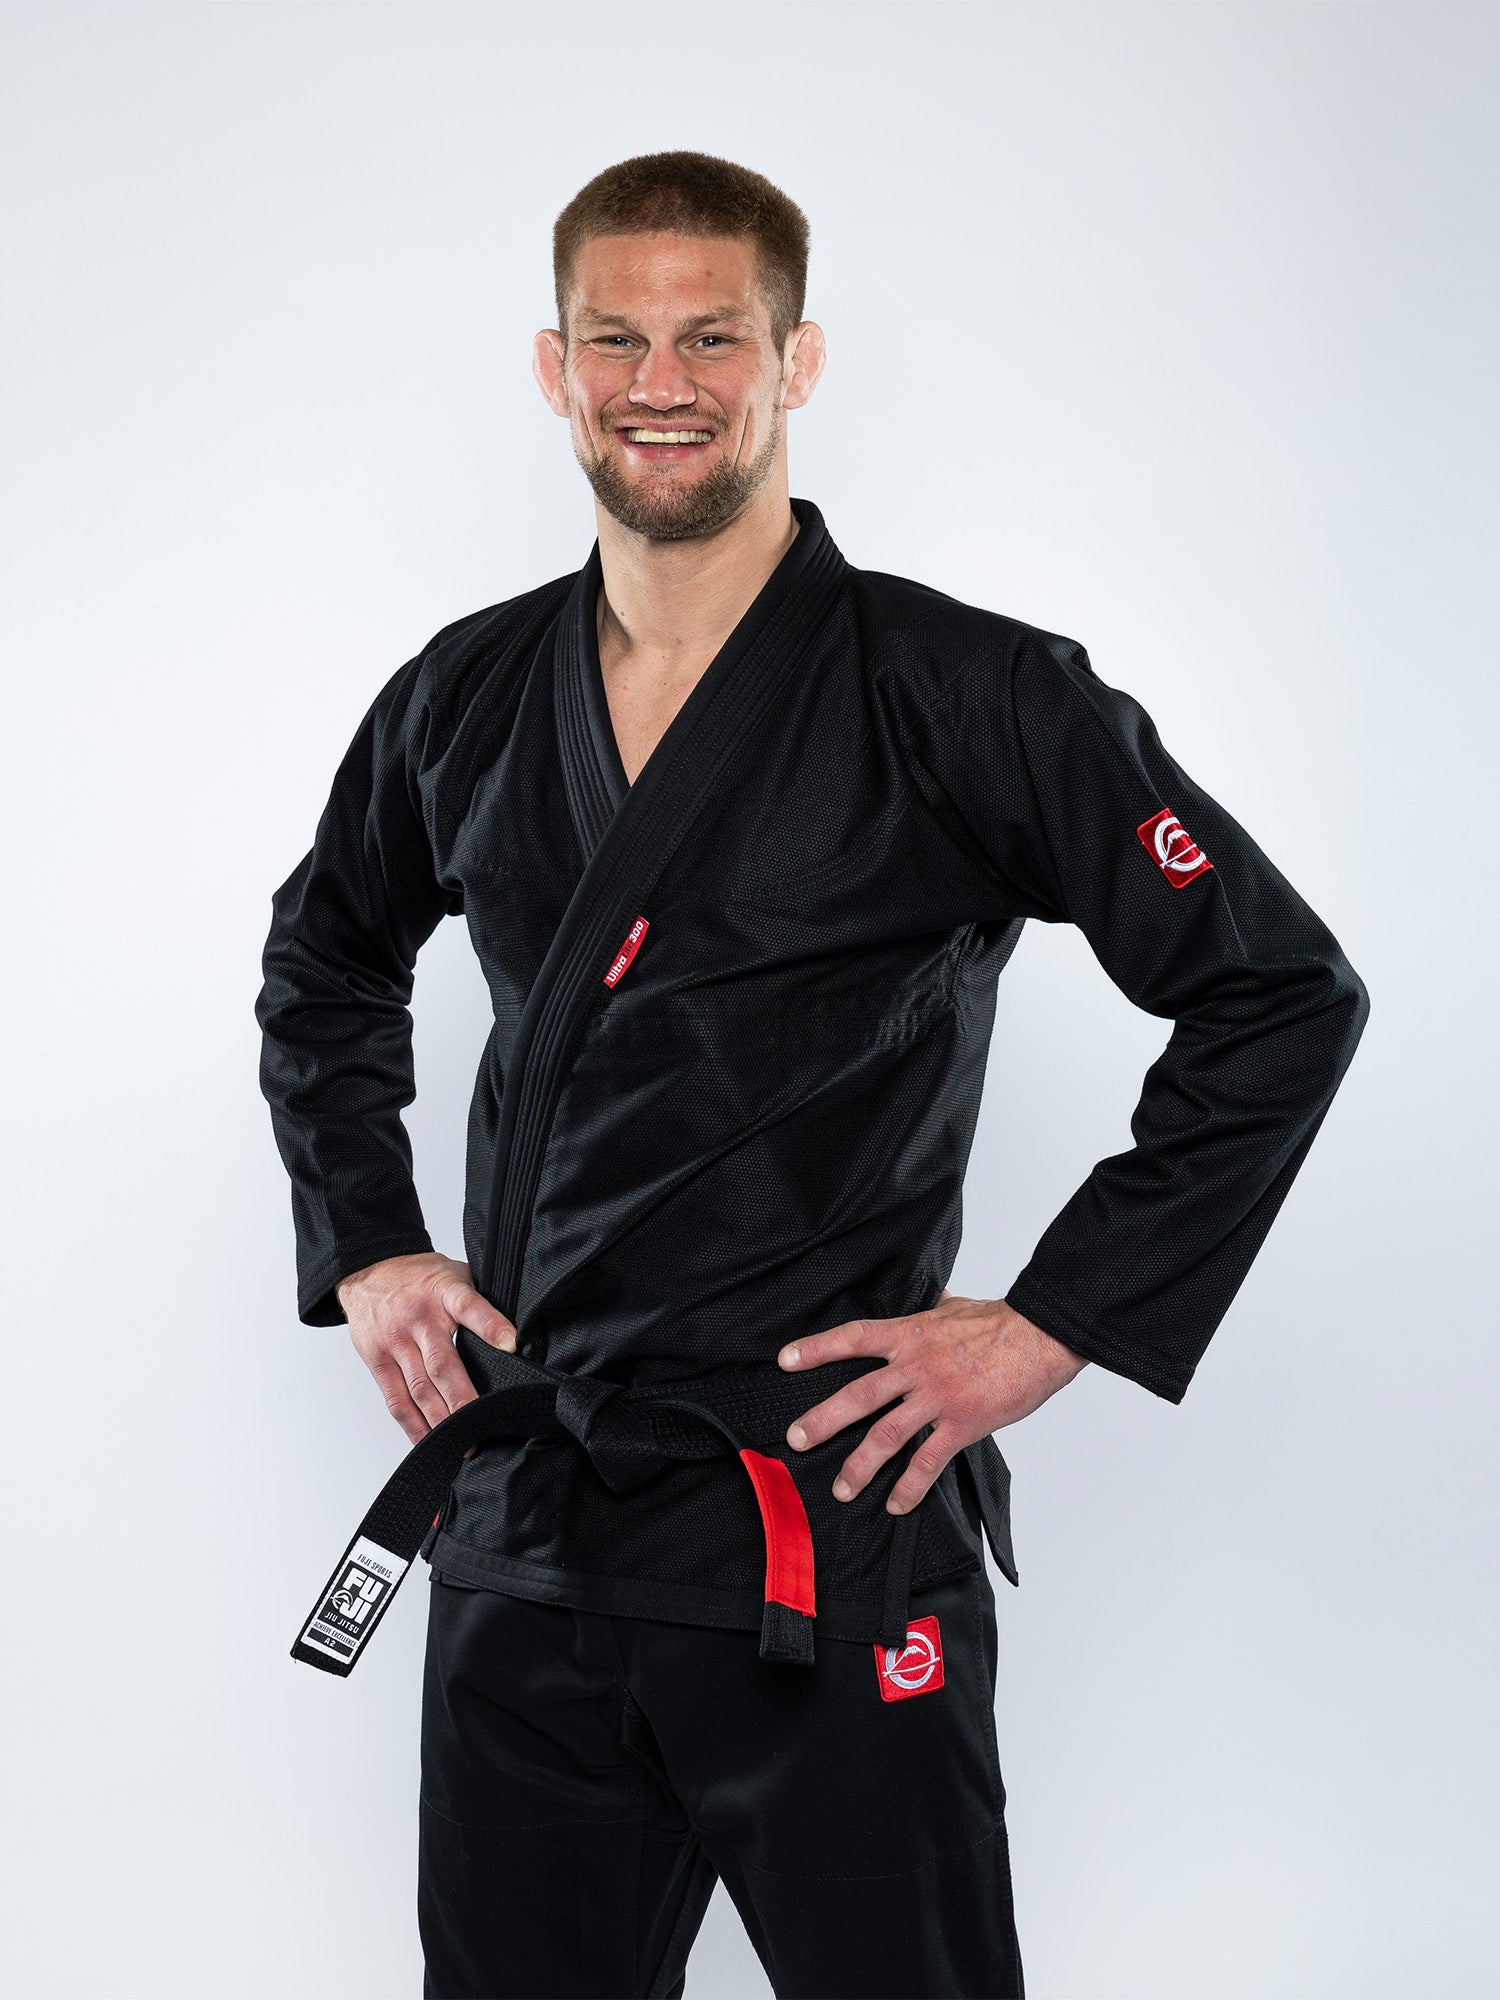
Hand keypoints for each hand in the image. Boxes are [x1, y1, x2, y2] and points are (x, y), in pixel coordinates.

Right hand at [336, 1251, 515, 1443]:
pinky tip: (429, 1441)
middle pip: (442, 1364)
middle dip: (463, 1398)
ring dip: (441, 1420)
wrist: (369, 1270)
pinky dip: (413, 1425)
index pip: (468, 1306)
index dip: (490, 1325)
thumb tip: (517, 1335)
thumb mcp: (455, 1274)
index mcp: (443, 1291)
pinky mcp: (377, 1361)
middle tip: (484, 1423)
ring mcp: (395, 1342)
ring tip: (462, 1444)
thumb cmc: (421, 1277)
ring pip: (419, 1389)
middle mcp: (419, 1318)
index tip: (511, 1345)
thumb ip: (480, 1300)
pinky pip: (396, 1400)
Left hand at [779, 1293, 1087, 1514]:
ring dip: (860, 1465)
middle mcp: (916, 1366)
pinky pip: (929, 1461)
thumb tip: (931, 1300)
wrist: (1041, 1337)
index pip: (854, 1339)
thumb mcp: (956, 1307)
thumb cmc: (1001, 1321)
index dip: (817, 1348)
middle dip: (823, 1419)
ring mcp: (938, 1397)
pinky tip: (896, 1504)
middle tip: (795, 1440)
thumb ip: (934, 1310)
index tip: (785, 1360)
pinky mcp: (962, 1424)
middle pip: (859, 1395)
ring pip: (887, 1435)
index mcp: (911, 1335)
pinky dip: (910, 1486)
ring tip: (841, 1488)